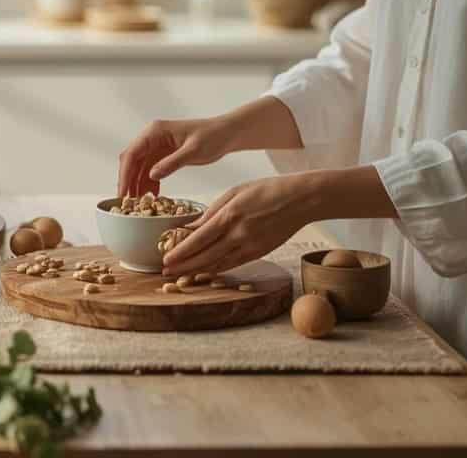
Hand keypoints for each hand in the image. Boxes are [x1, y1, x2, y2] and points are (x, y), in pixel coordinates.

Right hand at [116, 117, 236, 198]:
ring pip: (139, 167)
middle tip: (126, 203)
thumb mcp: (194, 151)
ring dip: (137, 184)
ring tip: (139, 204)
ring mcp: (157, 145)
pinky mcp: (164, 154)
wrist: (227, 133)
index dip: (125, 175)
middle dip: (128, 181)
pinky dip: (149, 183)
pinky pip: (150, 170)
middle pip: (131, 161)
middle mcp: (152, 137)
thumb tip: (151, 175)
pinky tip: (152, 196)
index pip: (132, 154)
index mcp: (155, 131)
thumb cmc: (213, 136)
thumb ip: (172, 163)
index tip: (123, 193)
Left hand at [160, 173, 321, 276]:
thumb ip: (213, 210)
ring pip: (218, 264)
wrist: (301, 200)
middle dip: (183, 266)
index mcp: (230, 215)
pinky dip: (218, 270)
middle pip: (205, 256)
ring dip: (197, 271)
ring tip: (181, 276)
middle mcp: (238, 234)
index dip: (181, 252)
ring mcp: (250, 246)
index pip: (199, 239)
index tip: (166, 259)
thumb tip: (193, 225)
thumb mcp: (235, 192)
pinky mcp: (260, 252)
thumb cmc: (267, 190)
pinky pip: (234, 264)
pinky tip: (206, 272)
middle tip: (166, 272)